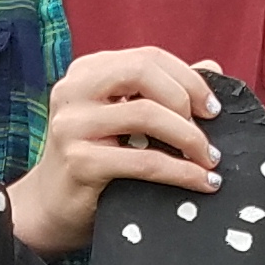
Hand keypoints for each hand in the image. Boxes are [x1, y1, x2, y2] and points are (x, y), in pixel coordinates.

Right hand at [7, 45, 222, 258]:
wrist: (52, 207)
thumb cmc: (95, 158)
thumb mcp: (125, 116)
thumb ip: (162, 90)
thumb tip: (212, 67)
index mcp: (86, 72)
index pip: (147, 57)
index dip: (189, 78)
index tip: (213, 108)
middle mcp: (73, 90)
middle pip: (143, 71)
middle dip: (186, 98)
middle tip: (209, 130)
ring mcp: (72, 125)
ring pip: (147, 115)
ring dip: (189, 138)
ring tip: (209, 159)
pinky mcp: (79, 162)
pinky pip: (144, 161)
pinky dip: (181, 171)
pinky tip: (201, 181)